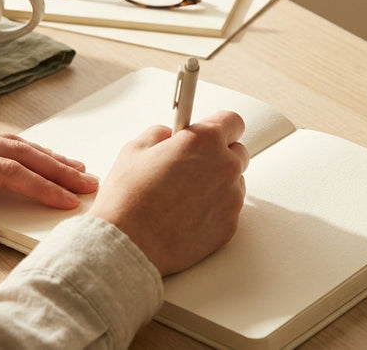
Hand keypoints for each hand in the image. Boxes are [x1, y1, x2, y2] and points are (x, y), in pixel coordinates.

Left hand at [0, 121, 98, 250]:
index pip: (5, 171)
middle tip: (87, 182)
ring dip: (45, 155)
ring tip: (75, 168)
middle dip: (56, 167)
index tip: (66, 199)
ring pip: (11, 141)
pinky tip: (37, 156)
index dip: (40, 186)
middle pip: (18, 151)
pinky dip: (25, 149)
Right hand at [90, 110, 248, 275]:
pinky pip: (229, 210)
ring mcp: (231, 198)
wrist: (128, 244)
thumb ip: (161, 134)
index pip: (232, 121)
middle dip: (219, 155)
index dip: (219, 126)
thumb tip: (170, 136)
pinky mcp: (230, 226)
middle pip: (238, 152)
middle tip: (192, 166)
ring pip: (234, 183)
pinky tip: (187, 216)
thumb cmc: (128, 200)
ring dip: (217, 184)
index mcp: (205, 141)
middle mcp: (225, 167)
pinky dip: (214, 210)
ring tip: (184, 197)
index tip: (211, 132)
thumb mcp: (135, 149)